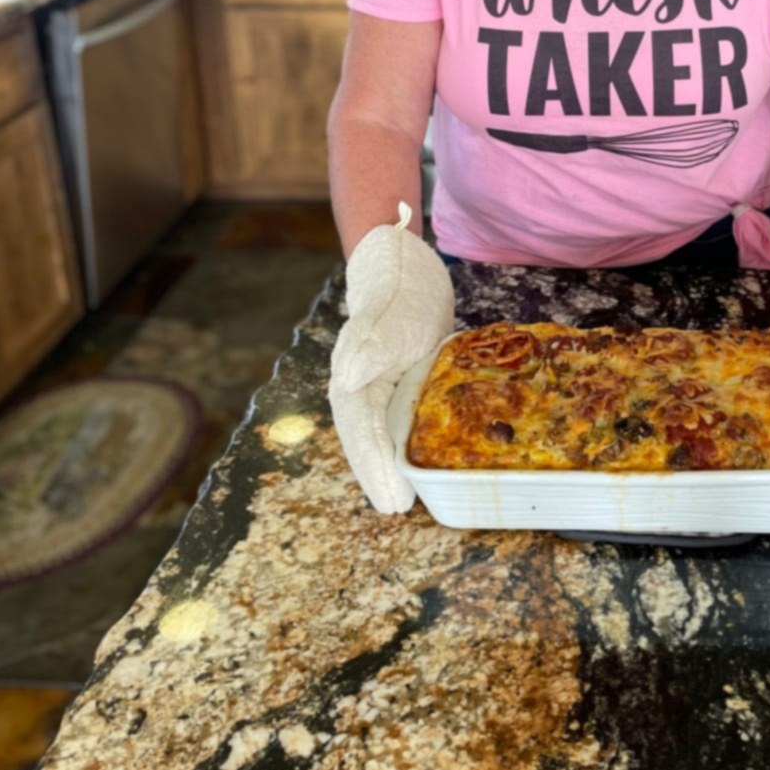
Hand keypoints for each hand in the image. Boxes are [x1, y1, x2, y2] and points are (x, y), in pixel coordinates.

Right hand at [328, 205, 454, 512]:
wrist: (400, 260)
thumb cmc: (395, 286)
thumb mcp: (388, 316)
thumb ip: (369, 346)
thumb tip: (348, 381)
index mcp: (353, 379)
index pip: (362, 435)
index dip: (376, 471)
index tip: (392, 502)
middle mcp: (361, 388)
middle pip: (368, 441)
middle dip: (380, 477)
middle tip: (400, 509)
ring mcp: (378, 384)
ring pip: (381, 432)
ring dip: (391, 463)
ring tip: (408, 496)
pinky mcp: (397, 377)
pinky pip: (398, 416)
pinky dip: (406, 439)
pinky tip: (421, 455)